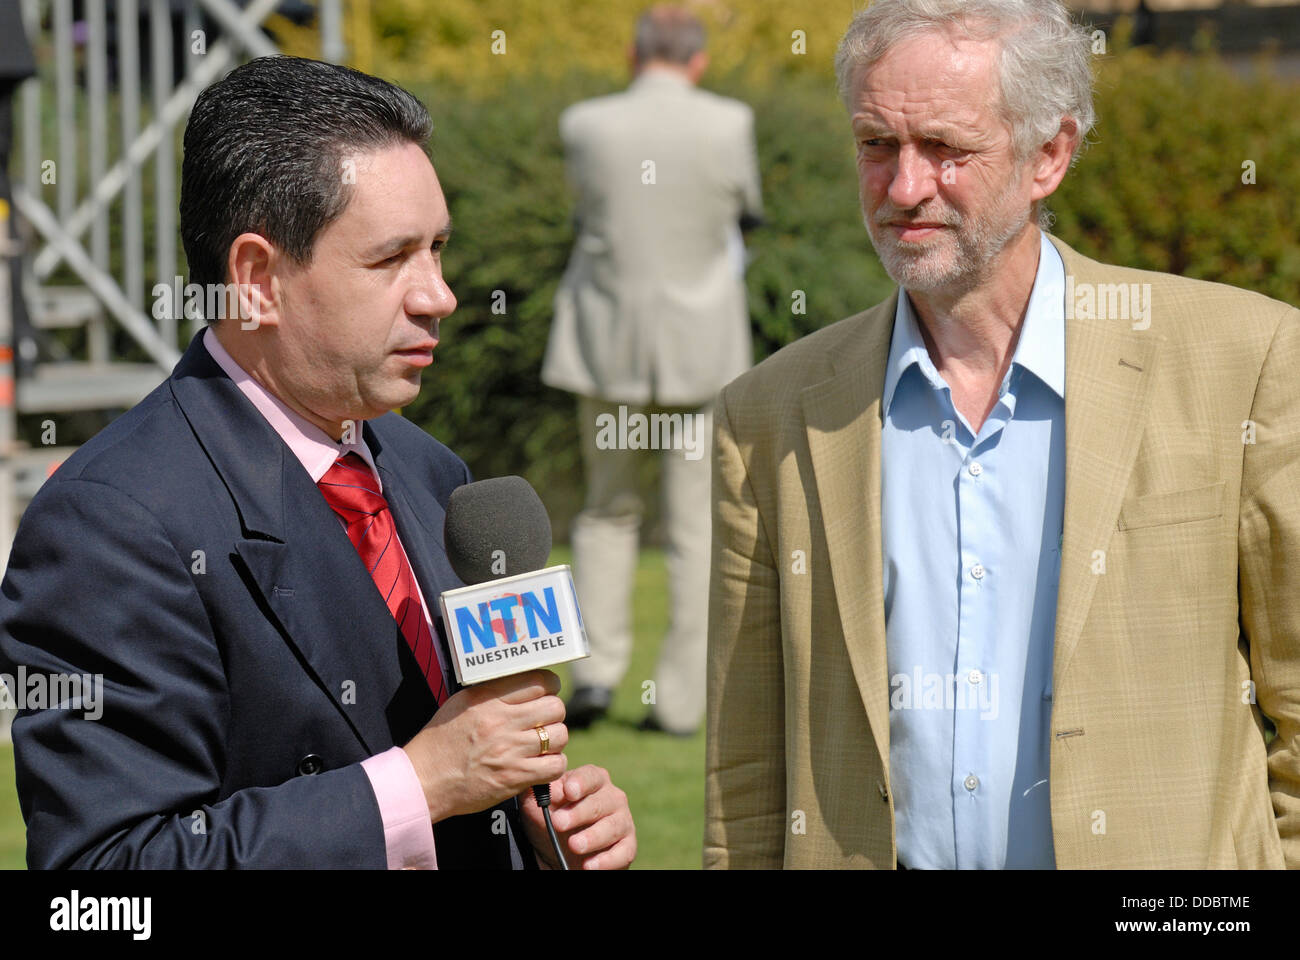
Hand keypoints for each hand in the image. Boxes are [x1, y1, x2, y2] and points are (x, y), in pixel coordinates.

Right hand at [402, 670, 568, 822]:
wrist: (424, 780)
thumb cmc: (440, 742)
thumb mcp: (460, 704)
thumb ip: (492, 691)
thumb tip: (522, 682)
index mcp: (488, 699)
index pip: (538, 681)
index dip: (549, 687)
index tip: (546, 693)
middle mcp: (501, 722)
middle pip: (555, 707)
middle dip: (553, 714)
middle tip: (543, 721)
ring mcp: (510, 750)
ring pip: (559, 735)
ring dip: (554, 740)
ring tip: (541, 744)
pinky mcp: (514, 777)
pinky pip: (555, 765)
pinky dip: (553, 765)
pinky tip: (541, 764)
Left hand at [521, 765, 635, 869]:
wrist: (559, 851)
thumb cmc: (551, 819)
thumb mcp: (537, 805)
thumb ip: (539, 792)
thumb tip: (545, 784)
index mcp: (592, 780)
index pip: (591, 776)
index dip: (581, 782)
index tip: (569, 791)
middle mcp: (612, 797)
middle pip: (601, 802)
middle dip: (579, 813)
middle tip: (558, 823)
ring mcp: (622, 822)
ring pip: (614, 826)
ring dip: (593, 836)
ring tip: (574, 845)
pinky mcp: (627, 847)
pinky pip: (624, 852)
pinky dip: (607, 860)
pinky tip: (588, 865)